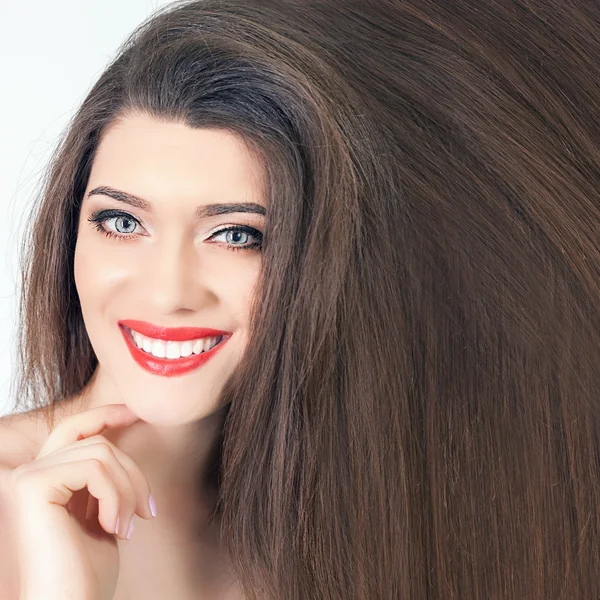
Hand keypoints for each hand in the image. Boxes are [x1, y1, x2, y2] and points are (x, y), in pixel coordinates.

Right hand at [6, 403, 155, 599]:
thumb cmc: (86, 574)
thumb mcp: (102, 514)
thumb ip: (102, 478)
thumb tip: (119, 439)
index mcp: (43, 480)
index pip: (74, 429)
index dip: (105, 414)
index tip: (136, 413)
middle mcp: (28, 473)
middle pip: (96, 441)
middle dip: (132, 471)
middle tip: (147, 511)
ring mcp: (27, 477)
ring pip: (101, 452)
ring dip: (128, 489)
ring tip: (128, 526)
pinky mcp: (33, 485)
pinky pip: (95, 467)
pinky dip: (117, 495)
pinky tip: (115, 528)